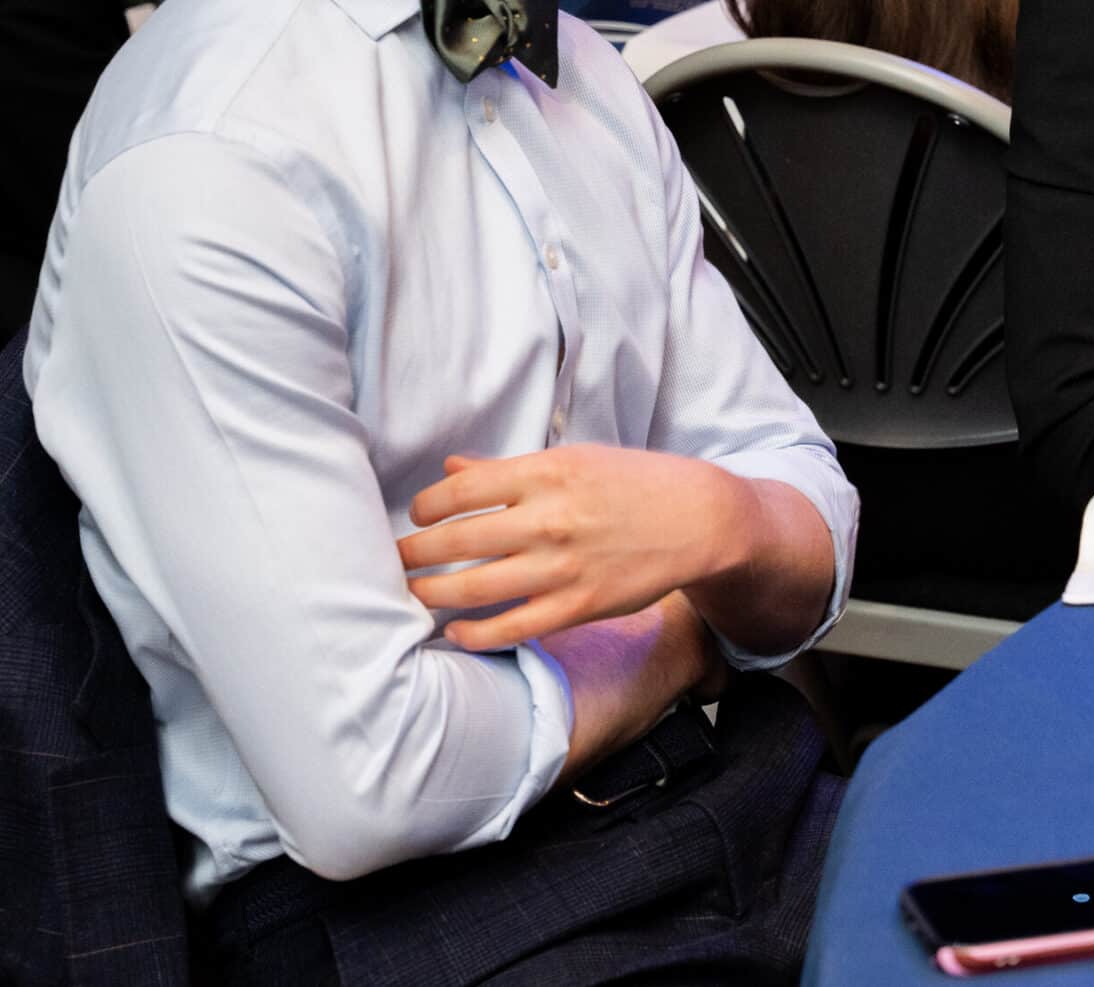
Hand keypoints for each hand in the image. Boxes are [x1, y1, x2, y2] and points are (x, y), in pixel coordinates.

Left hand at [399, 445, 756, 650]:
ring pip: (473, 589)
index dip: (424, 509)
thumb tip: (451, 471)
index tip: (416, 517)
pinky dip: (474, 634)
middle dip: (412, 555)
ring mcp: (563, 566)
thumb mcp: (573, 460)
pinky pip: (512, 627)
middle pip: (455, 543)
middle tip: (394, 561)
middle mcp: (549, 518)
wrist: (699, 519)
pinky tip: (456, 632)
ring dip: (431, 596)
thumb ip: (508, 471)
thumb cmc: (634, 483)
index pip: (459, 492)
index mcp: (546, 473)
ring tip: (413, 596)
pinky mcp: (578, 605)